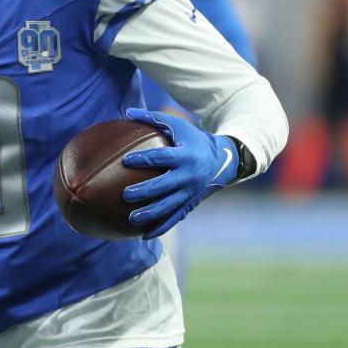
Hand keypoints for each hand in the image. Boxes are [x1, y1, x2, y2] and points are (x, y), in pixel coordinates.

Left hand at [122, 108, 239, 238]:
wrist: (221, 161)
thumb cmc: (192, 139)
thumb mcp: (178, 125)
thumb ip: (153, 119)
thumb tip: (127, 112)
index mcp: (184, 155)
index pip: (161, 157)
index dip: (144, 158)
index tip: (126, 160)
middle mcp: (188, 176)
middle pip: (164, 185)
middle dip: (145, 191)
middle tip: (126, 195)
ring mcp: (189, 192)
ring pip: (168, 206)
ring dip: (150, 214)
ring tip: (131, 219)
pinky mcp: (190, 204)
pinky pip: (174, 218)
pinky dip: (160, 227)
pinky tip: (143, 235)